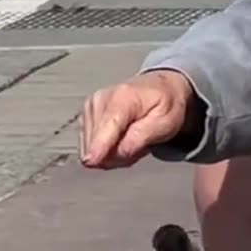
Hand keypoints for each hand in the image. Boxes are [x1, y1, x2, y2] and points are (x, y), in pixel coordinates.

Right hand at [79, 70, 197, 168]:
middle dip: (118, 154)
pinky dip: (106, 148)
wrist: (158, 88)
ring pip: (92, 148)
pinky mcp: (85, 116)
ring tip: (132, 138)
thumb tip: (118, 153)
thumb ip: (141, 137)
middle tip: (140, 143)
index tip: (90, 161)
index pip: (108, 126)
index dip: (98, 146)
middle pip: (98, 143)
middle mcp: (101, 99)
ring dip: (113, 153)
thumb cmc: (163, 104)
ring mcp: (90, 107)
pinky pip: (90, 146)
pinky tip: (120, 138)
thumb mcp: (165, 122)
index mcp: (123, 97)